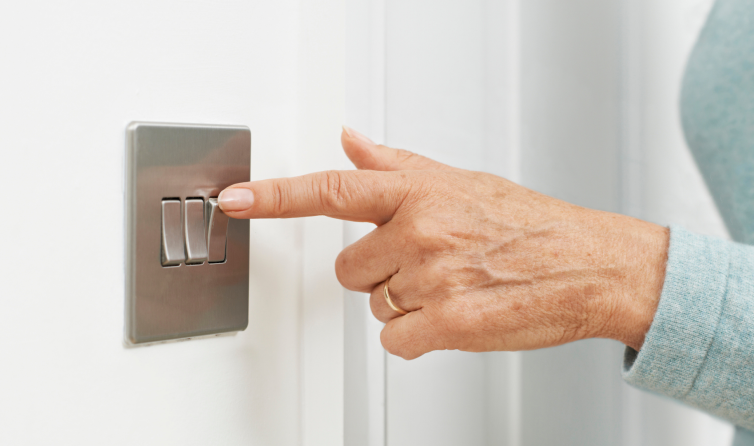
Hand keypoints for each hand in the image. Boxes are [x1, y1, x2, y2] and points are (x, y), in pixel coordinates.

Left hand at [218, 127, 668, 358]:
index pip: (332, 189)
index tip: (236, 200)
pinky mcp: (449, 323)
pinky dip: (419, 337)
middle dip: (378, 272)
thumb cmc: (529, 223)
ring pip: (376, 307)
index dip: (275, 197)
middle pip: (348, 269)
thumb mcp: (461, 180)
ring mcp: (433, 276)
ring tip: (453, 286)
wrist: (589, 264)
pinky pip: (397, 340)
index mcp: (418, 191)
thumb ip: (396, 165)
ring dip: (406, 304)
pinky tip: (455, 316)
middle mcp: (419, 229)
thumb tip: (351, 141)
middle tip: (428, 264)